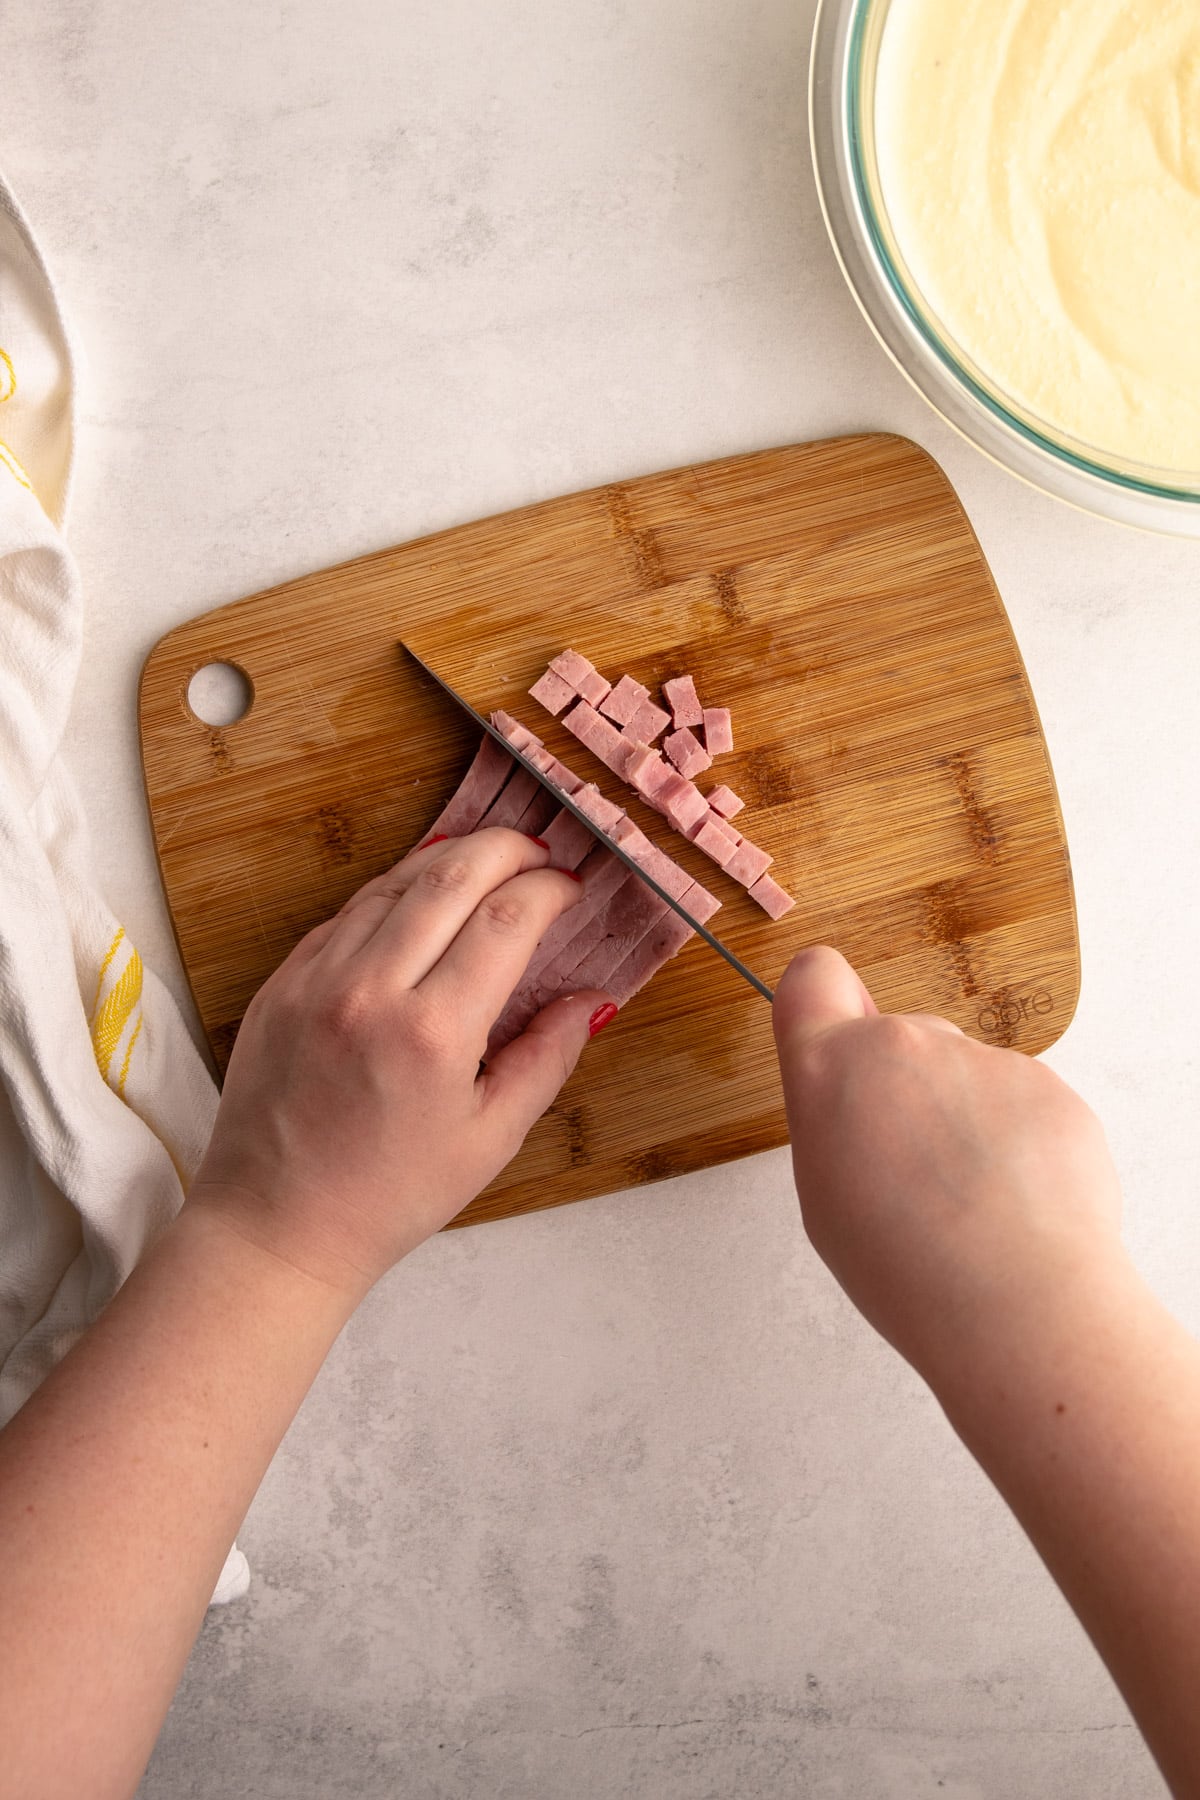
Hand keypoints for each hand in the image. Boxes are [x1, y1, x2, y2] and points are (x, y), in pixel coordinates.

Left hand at [186, 830, 608, 1300]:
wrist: (276, 1226)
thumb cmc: (389, 1196)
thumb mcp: (490, 1138)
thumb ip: (547, 1057)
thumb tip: (589, 999)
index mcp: (432, 1033)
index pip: (507, 919)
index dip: (548, 889)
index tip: (570, 887)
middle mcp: (369, 991)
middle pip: (450, 875)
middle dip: (505, 849)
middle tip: (536, 850)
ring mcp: (316, 980)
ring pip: (393, 883)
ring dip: (447, 861)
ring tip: (486, 863)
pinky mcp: (281, 982)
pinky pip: (345, 914)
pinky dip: (392, 894)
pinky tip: (420, 901)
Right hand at [771, 946, 1127, 1398]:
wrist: (1018, 1302)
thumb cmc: (908, 1268)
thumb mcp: (824, 1196)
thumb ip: (836, 1120)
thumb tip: (865, 1105)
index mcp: (832, 1068)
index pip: (813, 976)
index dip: (825, 1002)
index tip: (838, 1036)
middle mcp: (905, 1043)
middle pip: (898, 1040)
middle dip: (905, 1087)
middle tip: (914, 1171)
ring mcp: (982, 1058)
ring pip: (964, 1075)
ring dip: (965, 1119)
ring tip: (972, 1202)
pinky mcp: (1047, 1084)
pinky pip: (1021, 1101)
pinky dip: (1018, 1142)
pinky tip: (1016, 1203)